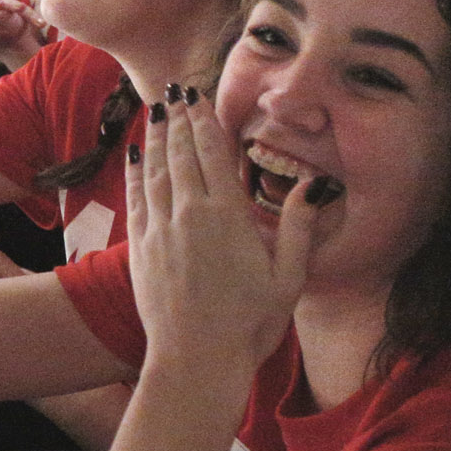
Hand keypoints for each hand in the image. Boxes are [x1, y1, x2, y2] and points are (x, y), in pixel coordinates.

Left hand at [127, 88, 321, 381]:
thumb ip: (298, 228)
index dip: (205, 122)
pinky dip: (137, 171)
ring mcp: (160, 230)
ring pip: (156, 170)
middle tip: (176, 90)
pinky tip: (136, 154)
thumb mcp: (288, 278)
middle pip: (182, 154)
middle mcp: (190, 215)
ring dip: (157, 137)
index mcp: (228, 217)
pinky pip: (137, 197)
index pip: (213, 154)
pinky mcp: (140, 248)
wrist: (196, 360)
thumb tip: (314, 185)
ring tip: (156, 110)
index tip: (199, 96)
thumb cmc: (250, 325)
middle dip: (179, 120)